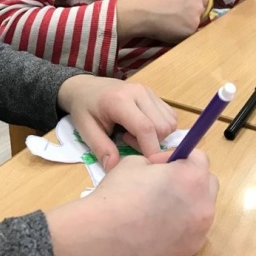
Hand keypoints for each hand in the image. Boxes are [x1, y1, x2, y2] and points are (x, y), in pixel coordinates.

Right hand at [46, 149, 218, 255]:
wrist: (103, 237)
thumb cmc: (118, 194)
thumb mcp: (135, 163)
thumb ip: (157, 165)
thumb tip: (160, 174)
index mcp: (192, 177)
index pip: (200, 158)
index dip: (178, 157)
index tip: (159, 164)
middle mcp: (203, 205)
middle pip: (208, 184)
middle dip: (190, 180)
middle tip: (164, 185)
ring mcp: (198, 233)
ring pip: (201, 211)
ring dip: (187, 205)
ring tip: (158, 210)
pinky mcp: (188, 254)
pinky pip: (191, 233)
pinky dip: (179, 229)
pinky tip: (155, 231)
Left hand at [57, 75, 177, 170]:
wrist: (86, 87)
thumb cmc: (84, 108)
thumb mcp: (86, 129)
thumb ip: (101, 148)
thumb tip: (114, 168)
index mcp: (119, 100)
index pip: (145, 128)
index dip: (150, 150)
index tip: (145, 165)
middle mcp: (139, 92)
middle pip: (162, 127)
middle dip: (151, 143)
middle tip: (127, 140)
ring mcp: (149, 91)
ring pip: (169, 123)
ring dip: (157, 135)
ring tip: (134, 133)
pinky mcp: (155, 94)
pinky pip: (170, 116)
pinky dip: (162, 128)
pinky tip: (143, 127)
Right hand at [116, 0, 207, 44]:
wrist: (144, 13)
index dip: (197, 2)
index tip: (188, 5)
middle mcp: (199, 6)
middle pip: (203, 11)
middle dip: (194, 13)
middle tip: (180, 14)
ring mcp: (196, 21)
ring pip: (197, 23)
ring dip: (190, 23)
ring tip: (175, 23)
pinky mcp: (190, 33)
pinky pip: (191, 33)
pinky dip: (185, 33)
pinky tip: (174, 30)